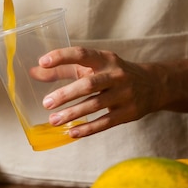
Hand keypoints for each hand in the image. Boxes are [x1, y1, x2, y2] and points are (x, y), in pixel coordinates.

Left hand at [39, 46, 161, 137]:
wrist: (153, 85)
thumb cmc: (113, 73)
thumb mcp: (92, 66)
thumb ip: (62, 69)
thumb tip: (34, 71)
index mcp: (104, 58)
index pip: (82, 54)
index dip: (62, 56)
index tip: (43, 61)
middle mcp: (115, 75)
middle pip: (89, 84)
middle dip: (66, 94)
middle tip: (46, 103)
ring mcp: (124, 94)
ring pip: (95, 105)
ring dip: (73, 114)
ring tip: (53, 120)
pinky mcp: (128, 113)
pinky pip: (105, 122)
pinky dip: (88, 128)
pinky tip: (72, 132)